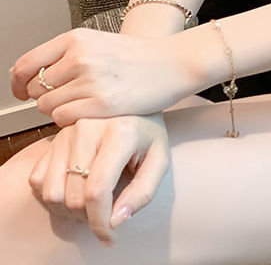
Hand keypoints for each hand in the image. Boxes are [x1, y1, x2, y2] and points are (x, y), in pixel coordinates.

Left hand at [9, 27, 194, 124]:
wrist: (174, 63)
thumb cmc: (138, 57)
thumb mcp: (99, 43)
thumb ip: (66, 56)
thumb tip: (25, 75)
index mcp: (77, 39)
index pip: (25, 64)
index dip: (17, 83)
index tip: (23, 90)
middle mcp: (81, 57)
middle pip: (34, 89)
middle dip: (44, 97)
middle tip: (67, 96)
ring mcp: (91, 80)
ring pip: (47, 107)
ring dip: (59, 110)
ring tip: (83, 103)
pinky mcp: (101, 103)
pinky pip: (64, 119)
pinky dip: (71, 120)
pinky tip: (90, 111)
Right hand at [27, 112, 169, 248]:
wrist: (133, 104)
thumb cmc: (148, 134)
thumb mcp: (159, 160)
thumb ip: (143, 192)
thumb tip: (115, 221)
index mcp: (119, 132)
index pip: (98, 190)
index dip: (100, 222)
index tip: (108, 238)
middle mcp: (88, 127)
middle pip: (74, 197)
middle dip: (89, 216)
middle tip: (106, 212)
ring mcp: (67, 131)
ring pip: (52, 193)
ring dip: (69, 209)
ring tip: (91, 202)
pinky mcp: (53, 138)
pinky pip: (39, 181)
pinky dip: (54, 195)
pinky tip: (75, 188)